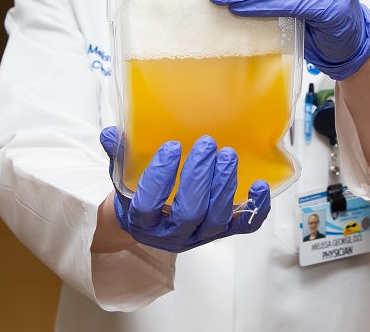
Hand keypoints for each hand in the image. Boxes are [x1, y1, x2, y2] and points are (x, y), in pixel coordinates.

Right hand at [99, 127, 269, 252]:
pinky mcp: (221, 233)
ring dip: (224, 186)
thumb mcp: (122, 174)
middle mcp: (171, 234)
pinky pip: (242, 227)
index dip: (160, 178)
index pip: (149, 206)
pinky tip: (260, 185)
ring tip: (228, 155)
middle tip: (207, 144)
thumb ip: (118, 154)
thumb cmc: (137, 193)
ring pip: (215, 219)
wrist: (148, 221)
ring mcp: (198, 236)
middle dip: (199, 177)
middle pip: (189, 213)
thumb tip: (110, 134)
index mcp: (142, 221)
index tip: (172, 147)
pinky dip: (255, 208)